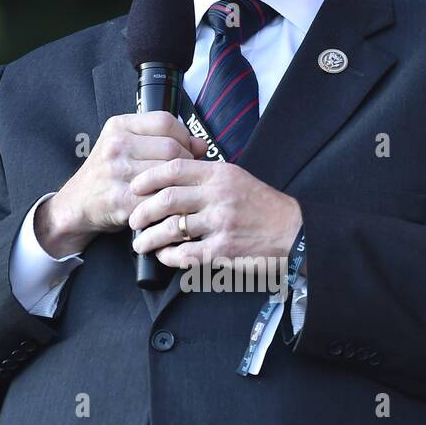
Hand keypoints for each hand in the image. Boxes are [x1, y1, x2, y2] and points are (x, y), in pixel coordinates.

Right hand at [35, 111, 207, 255]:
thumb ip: (162, 140)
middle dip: (186, 162)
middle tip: (186, 174)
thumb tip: (202, 145)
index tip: (187, 149)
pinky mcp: (121, 199)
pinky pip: (158, 197)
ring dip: (179, 183)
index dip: (184, 136)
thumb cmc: (107, 174)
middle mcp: (116, 146)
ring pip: (168, 173)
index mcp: (118, 126)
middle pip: (171, 147)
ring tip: (179, 188)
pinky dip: (169, 201)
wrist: (77, 203)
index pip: (165, 121)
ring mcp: (117, 172)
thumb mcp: (127, 146)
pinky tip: (170, 203)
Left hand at [128, 156, 302, 269]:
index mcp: (220, 174)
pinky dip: (169, 256)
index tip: (134, 186)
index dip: (148, 177)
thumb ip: (208, 176)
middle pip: (167, 199)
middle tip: (132, 219)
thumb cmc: (263, 206)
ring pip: (172, 228)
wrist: (293, 232)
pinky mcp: (223, 250)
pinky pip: (186, 253)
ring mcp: (221, 223)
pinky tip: (164, 256)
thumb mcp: (238, 179)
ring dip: (150, 238)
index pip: (174, 168)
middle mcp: (219, 196)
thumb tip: (172, 175)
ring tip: (140, 243)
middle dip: (142, 211)